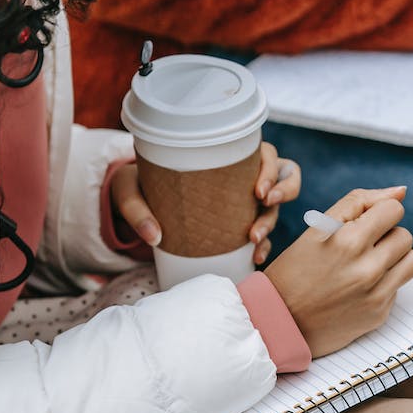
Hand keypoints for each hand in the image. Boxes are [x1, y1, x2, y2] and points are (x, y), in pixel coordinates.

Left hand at [109, 142, 301, 262]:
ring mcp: (245, 202)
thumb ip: (135, 206)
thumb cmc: (139, 184)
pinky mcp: (239, 225)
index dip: (272, 171)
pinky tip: (254, 258)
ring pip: (275, 209)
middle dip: (281, 193)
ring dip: (270, 224)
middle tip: (263, 205)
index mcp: (229, 156)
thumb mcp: (129, 186)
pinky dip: (263, 247)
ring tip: (253, 240)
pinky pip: (262, 235)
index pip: (268, 155)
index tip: (258, 190)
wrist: (137, 202)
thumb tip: (153, 235)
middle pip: (283, 178)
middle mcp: (244, 177)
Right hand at [266, 186, 412, 357]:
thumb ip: (360, 202)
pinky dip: (385, 283)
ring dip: (396, 258)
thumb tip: (401, 191)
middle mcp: (365, 268)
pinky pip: (399, 286)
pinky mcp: (379, 313)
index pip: (393, 209)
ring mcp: (374, 293)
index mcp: (348, 240)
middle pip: (405, 235)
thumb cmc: (295, 269)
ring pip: (412, 260)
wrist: (280, 322)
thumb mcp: (317, 227)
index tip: (365, 224)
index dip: (379, 214)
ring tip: (371, 263)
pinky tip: (359, 288)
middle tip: (362, 247)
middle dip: (387, 236)